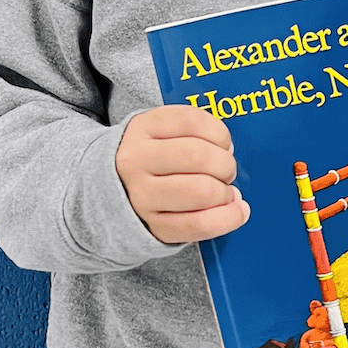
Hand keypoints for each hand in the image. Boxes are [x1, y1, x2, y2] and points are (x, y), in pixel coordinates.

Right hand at [115, 105, 250, 243]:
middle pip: (198, 156)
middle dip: (225, 163)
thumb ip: (194, 130)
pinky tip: (236, 210)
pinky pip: (199, 225)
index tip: (224, 142)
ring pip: (200, 191)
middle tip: (226, 169)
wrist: (111, 189)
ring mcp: (142, 197)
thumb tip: (228, 151)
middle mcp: (137, 161)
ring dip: (225, 191)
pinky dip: (227, 218)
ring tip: (225, 191)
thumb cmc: (151, 156)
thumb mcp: (161, 129)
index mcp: (143, 129)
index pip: (191, 121)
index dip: (219, 132)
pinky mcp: (154, 226)